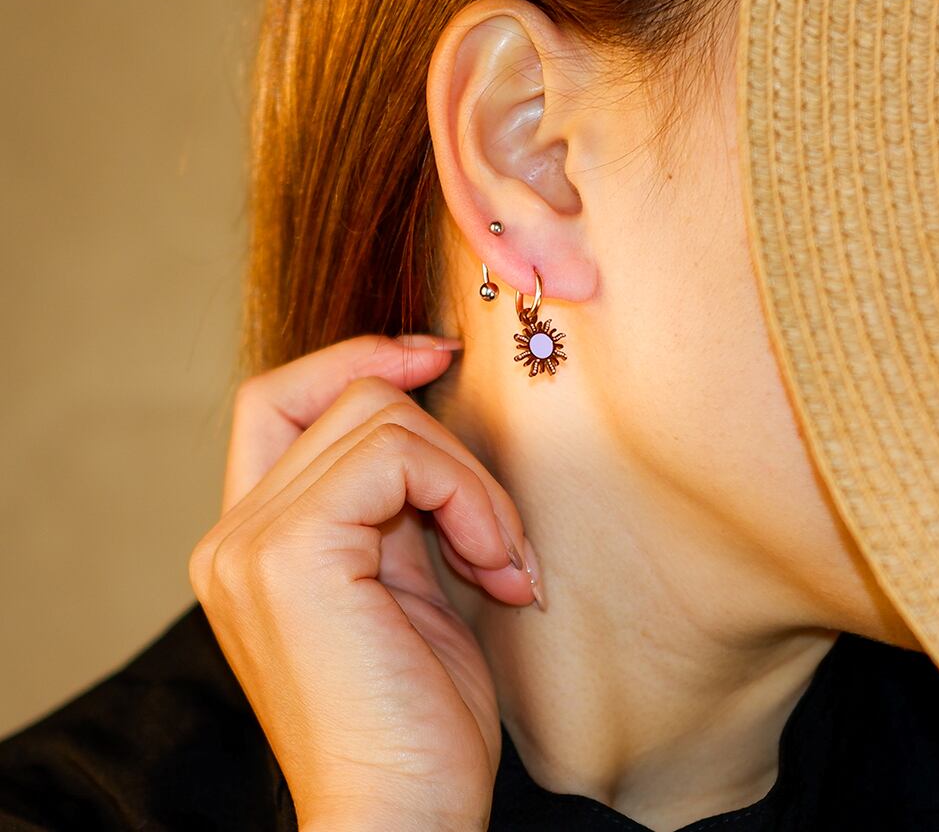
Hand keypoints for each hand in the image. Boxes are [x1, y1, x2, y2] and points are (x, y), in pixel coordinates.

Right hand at [188, 335, 536, 830]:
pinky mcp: (291, 552)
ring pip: (380, 417)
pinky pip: (396, 456)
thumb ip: (399, 501)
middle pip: (348, 398)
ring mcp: (252, 541)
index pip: (280, 398)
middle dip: (447, 447)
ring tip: (502, 565)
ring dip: (468, 482)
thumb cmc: (419, 720)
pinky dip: (466, 496)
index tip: (434, 356)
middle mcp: (234, 534)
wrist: (405, 823)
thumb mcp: (408, 584)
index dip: (355, 359)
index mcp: (254, 539)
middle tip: (499, 537)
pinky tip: (495, 567)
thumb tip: (430, 403)